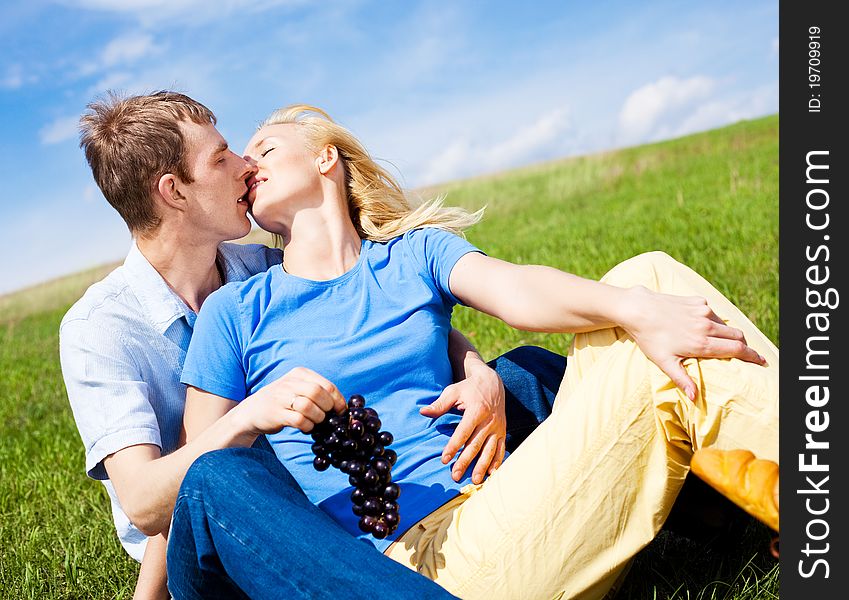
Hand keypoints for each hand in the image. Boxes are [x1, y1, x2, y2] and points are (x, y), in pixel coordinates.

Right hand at [237, 367, 345, 434]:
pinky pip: (299, 420)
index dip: (338, 400)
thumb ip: (317, 391)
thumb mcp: (298, 388)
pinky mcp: (276, 413)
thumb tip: (342, 405)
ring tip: (315, 422)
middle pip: (319, 393)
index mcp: (299, 374)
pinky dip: (307, 426)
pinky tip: (305, 427)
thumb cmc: (282, 401)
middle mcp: (290, 382)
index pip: (327, 385)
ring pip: (309, 406)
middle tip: (327, 416)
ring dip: (318, 418)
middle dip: (328, 408)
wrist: (252, 411)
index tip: (341, 411)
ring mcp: (281, 397)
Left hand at [420, 360, 505, 483]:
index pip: (463, 432)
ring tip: (474, 481)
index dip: (453, 446)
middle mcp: (489, 421)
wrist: (493, 382)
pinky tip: (491, 474)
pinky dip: (497, 462)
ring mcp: (497, 427)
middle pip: (475, 445)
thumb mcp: (453, 391)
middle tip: (455, 476)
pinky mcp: (503, 431)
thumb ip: (439, 404)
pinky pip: (501, 449)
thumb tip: (423, 412)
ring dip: (482, 466)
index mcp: (476, 411)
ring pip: (490, 450)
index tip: (444, 459)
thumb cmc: (469, 388)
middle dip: (465, 462)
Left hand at [620, 285, 766, 400]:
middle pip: (738, 336)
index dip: (753, 356)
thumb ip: (682, 379)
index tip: (762, 361)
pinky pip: (713, 313)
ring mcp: (703, 311)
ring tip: (718, 342)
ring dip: (727, 333)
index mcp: (702, 343)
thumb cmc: (649, 339)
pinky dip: (713, 321)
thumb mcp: (664, 362)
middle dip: (743, 345)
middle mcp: (707, 326)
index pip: (738, 350)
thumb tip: (694, 398)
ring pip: (726, 324)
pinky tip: (700, 326)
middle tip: (743, 354)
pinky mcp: (698, 301)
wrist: (638, 309)